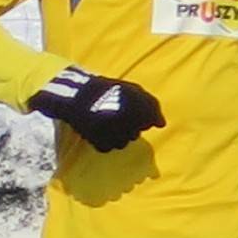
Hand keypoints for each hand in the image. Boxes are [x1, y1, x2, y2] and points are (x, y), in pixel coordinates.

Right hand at [28, 67, 164, 151]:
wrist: (76, 95)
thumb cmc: (106, 90)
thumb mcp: (132, 90)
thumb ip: (151, 105)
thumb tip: (161, 125)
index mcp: (138, 109)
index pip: (150, 121)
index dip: (143, 117)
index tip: (131, 111)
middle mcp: (129, 124)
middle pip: (136, 133)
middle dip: (130, 126)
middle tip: (116, 116)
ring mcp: (114, 136)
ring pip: (123, 142)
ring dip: (118, 135)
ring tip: (107, 124)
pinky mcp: (100, 144)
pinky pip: (107, 147)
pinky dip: (105, 141)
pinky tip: (99, 131)